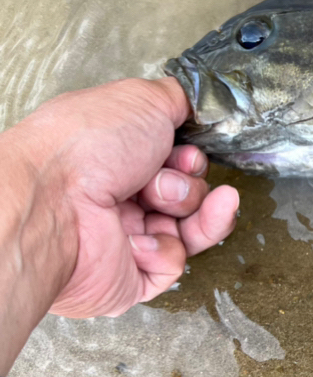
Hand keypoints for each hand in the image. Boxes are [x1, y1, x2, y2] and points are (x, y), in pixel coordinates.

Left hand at [16, 77, 239, 317]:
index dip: (191, 157)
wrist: (52, 205)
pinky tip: (141, 240)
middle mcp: (117, 198)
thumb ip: (175, 99)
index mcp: (114, 159)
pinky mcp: (129, 278)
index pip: (175, 163)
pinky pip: (173, 266)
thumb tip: (194, 106)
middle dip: (188, 184)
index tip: (186, 152)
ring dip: (196, 215)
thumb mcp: (141, 99)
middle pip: (188, 195)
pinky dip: (164, 250)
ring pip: (189, 231)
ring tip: (174, 204)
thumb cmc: (82, 149)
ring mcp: (124, 239)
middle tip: (166, 177)